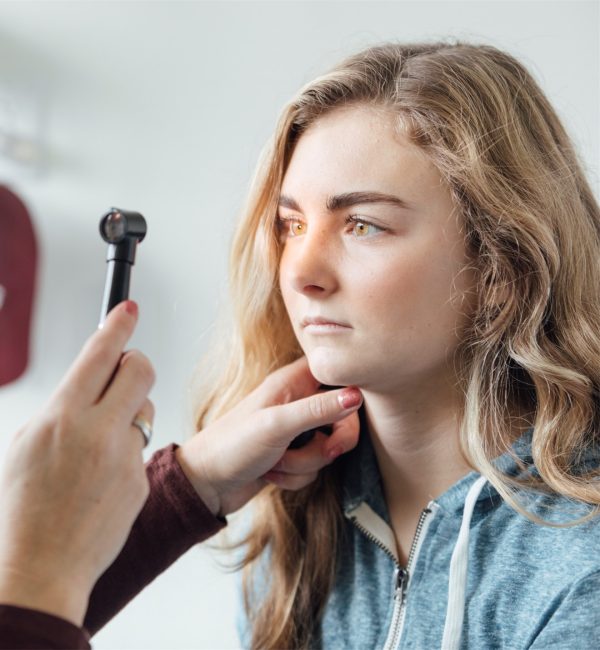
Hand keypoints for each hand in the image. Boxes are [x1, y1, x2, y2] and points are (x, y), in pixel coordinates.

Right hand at [0, 301, 154, 625]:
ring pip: (145, 407)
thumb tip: (91, 383)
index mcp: (62, 417)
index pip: (99, 354)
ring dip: (130, 411)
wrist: (41, 566)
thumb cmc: (24, 507)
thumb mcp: (27, 444)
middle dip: (134, 362)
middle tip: (124, 371)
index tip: (130, 308)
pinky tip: (102, 476)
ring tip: (102, 440)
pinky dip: (126, 450)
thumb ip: (63, 409)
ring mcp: (124, 456)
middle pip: (140, 369)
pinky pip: (141, 447)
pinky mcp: (140, 478)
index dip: (118, 325)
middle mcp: (97, 431)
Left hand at [176, 357, 361, 516]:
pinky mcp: (293, 455)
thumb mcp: (277, 424)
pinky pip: (315, 468)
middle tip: (326, 452)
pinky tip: (271, 473)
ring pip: (328, 447)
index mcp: (293, 381)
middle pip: (343, 417)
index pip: (338, 374)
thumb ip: (318, 409)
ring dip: (306, 463)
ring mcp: (296, 430)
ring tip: (276, 461)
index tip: (347, 412)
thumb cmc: (233, 446)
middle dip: (332, 442)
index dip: (349, 391)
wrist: (206, 485)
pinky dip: (296, 476)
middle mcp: (297, 401)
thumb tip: (357, 395)